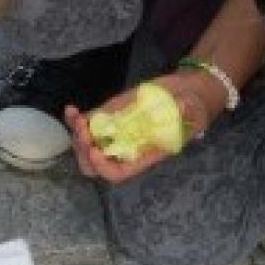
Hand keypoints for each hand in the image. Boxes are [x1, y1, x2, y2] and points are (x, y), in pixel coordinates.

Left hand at [63, 71, 223, 184]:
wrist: (186, 92)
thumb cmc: (193, 108)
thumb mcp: (194, 110)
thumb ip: (186, 111)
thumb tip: (180, 106)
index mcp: (143, 155)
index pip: (118, 172)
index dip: (103, 166)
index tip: (95, 150)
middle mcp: (126, 147)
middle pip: (94, 164)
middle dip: (83, 150)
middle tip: (84, 132)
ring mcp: (115, 132)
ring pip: (86, 145)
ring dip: (77, 134)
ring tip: (77, 116)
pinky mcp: (109, 115)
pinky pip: (87, 124)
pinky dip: (75, 119)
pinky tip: (71, 109)